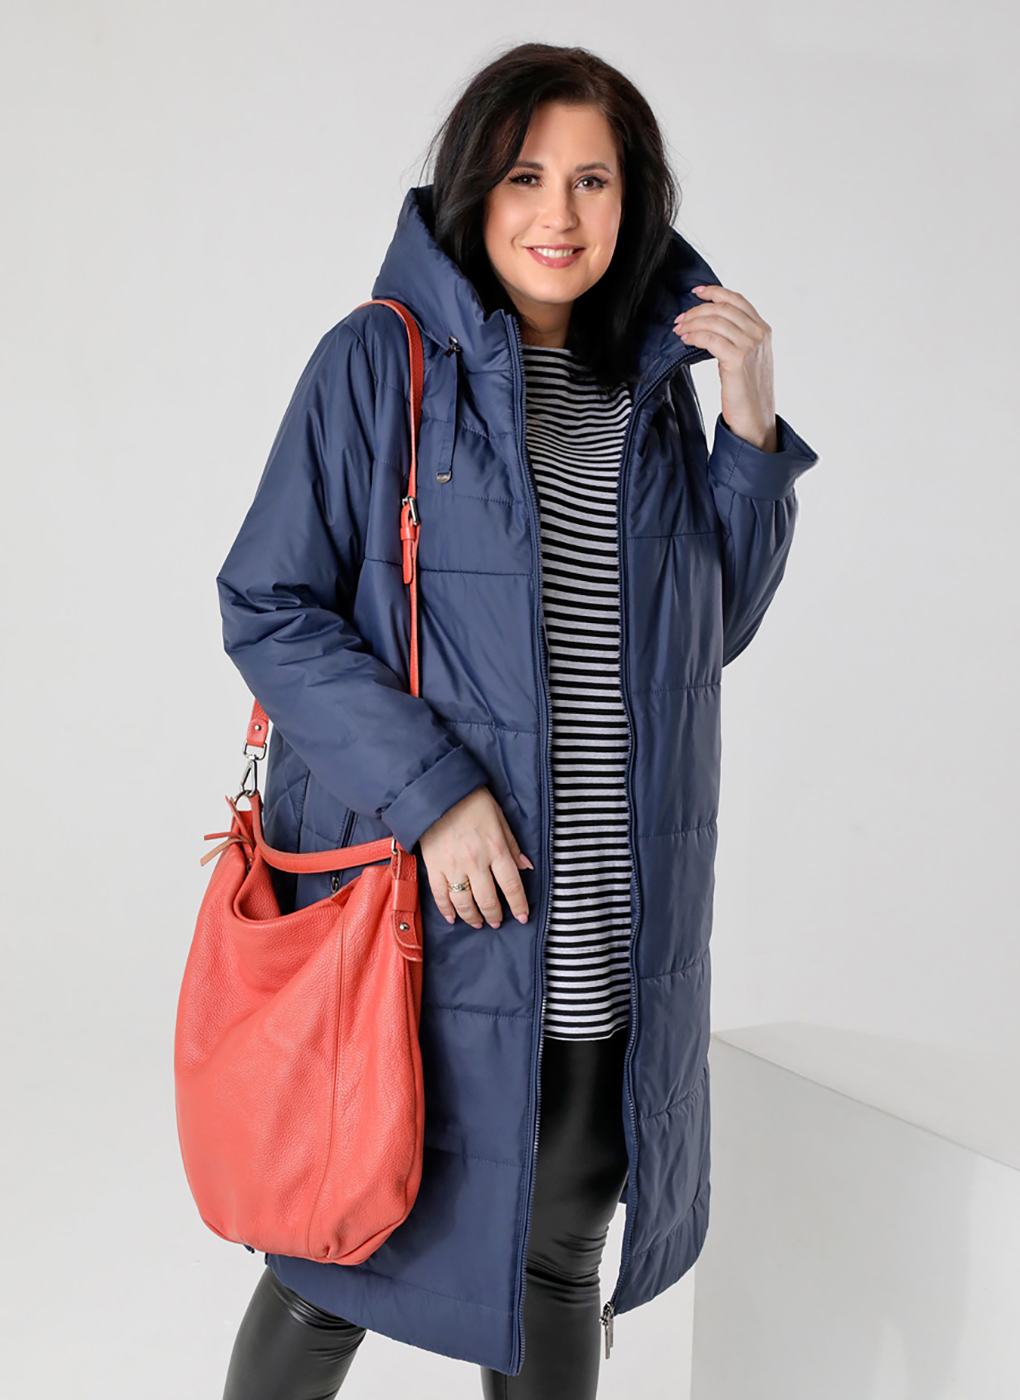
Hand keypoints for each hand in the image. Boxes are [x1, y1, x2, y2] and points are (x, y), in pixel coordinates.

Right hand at [418, 786, 533, 928]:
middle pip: (488, 900)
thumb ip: (512, 845)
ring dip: (473, 917)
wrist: (437, 792)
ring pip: (464, 903)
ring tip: (478, 923)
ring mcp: (452, 866)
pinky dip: (447, 910)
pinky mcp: (433, 867)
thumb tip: (526, 867)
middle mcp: (475, 862)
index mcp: (495, 848)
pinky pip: (440, 896)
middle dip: (495, 915)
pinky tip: (453, 918)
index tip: (523, 917)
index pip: (512, 885)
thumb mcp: (499, 818)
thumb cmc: (471, 801)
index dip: (518, 905)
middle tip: (497, 922)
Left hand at [673, 285, 777, 451]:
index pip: (737, 300)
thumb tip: (709, 324)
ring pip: (715, 321)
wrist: (756, 420)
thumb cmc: (748, 392)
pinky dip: (694, 336)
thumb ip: (737, 338)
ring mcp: (750, 346)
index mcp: (763, 329)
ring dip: (692, 323)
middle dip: (696, 311)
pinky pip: (710, 339)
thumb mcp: (748, 358)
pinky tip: (685, 341)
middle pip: (722, 308)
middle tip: (679, 320)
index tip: (696, 292)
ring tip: (679, 330)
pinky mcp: (737, 360)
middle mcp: (759, 334)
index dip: (715, 292)